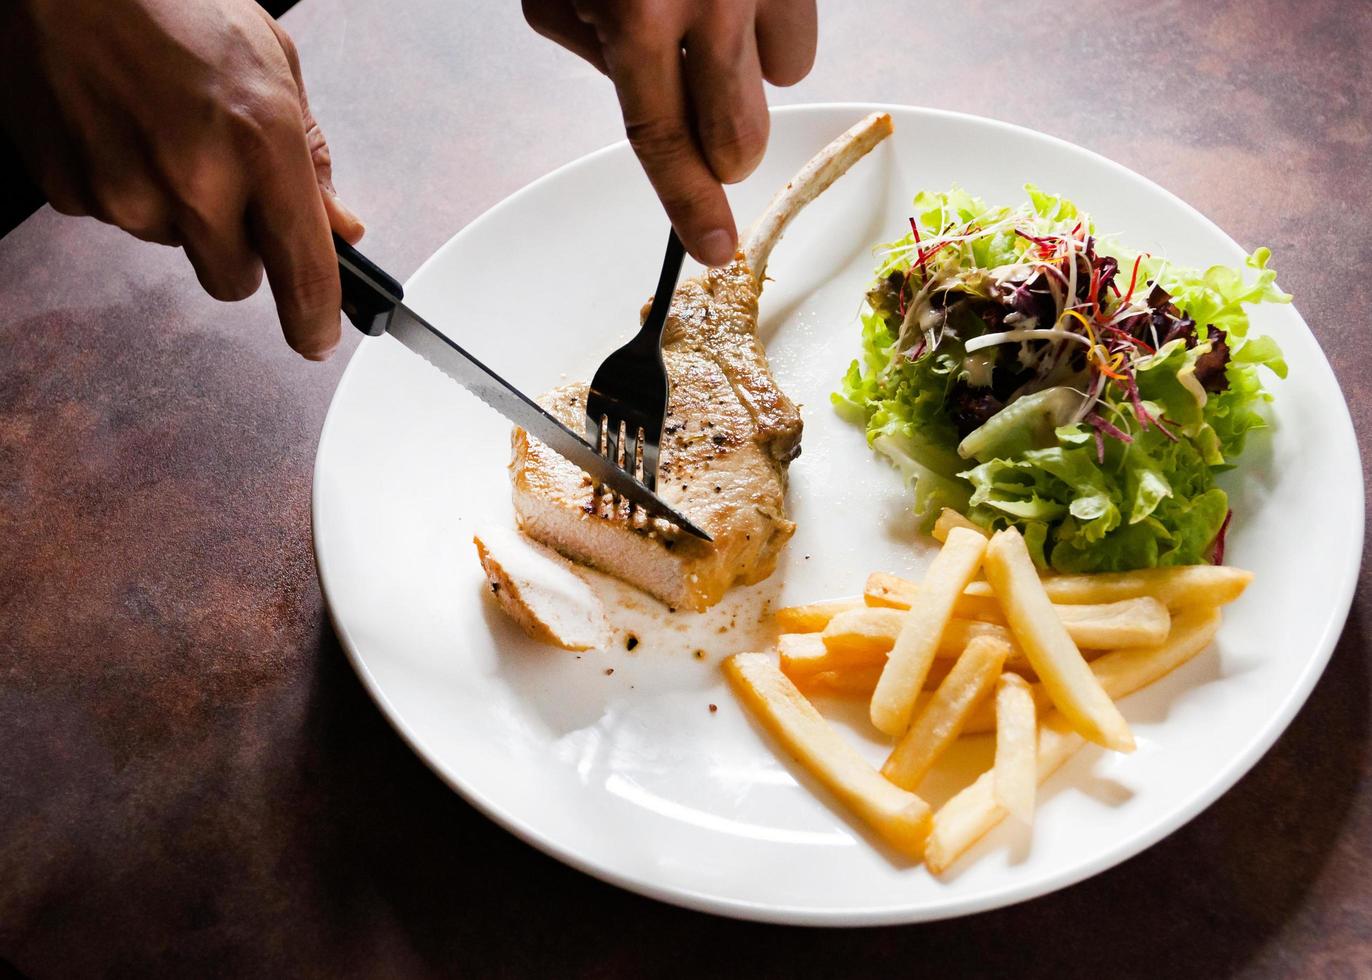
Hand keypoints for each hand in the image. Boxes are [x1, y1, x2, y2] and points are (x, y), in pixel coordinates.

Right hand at [0, 0, 363, 359]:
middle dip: (242, 252)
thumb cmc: (173, 1)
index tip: (319, 338)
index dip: (316, 319)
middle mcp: (197, 178)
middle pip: (235, 281)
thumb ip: (311, 158)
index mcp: (263, 143)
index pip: (305, 271)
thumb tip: (338, 225)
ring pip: (175, 247)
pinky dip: (128, 188)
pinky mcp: (72, 189)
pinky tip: (124, 131)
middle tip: (231, 189)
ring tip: (168, 135)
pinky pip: (117, 219)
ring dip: (181, 212)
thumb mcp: (274, 66)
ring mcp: (127, 189)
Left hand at [523, 0, 816, 266]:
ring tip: (708, 9)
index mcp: (636, 12)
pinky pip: (801, 17)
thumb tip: (658, 98)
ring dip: (747, 62)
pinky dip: (766, 12)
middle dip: (720, 145)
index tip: (715, 248)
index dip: (691, 205)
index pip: (665, 139)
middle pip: (743, 135)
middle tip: (697, 106)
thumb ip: (599, 51)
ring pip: (786, 72)